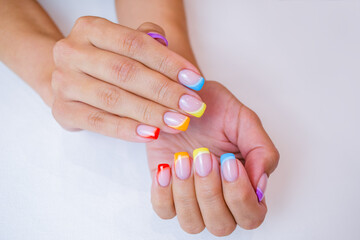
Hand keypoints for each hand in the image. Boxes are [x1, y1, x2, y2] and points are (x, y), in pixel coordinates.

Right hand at [51, 17, 206, 141]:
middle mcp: (70, 51)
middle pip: (125, 72)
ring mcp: (63, 82)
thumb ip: (152, 45)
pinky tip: (152, 133)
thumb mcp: (126, 45)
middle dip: (165, 91)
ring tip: (178, 122)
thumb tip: (181, 68)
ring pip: (113, 98)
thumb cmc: (108, 61)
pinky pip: (99, 122)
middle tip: (192, 106)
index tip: (196, 81)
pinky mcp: (62, 110)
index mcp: (89, 28)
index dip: (169, 63)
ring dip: (151, 113)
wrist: (71, 79)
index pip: (135, 44)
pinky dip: (127, 129)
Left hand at [148, 81, 278, 235]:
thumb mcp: (244, 120)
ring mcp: (191, 196)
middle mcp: (219, 197)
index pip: (251, 216)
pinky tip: (167, 166)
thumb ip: (261, 150)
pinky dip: (164, 192)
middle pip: (221, 225)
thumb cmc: (214, 109)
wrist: (181, 97)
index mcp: (245, 184)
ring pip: (192, 223)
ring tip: (183, 159)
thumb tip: (260, 184)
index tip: (229, 162)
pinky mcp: (167, 190)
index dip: (240, 196)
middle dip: (211, 192)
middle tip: (204, 156)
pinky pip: (164, 211)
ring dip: (187, 193)